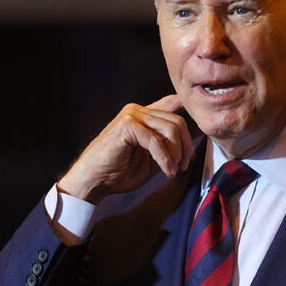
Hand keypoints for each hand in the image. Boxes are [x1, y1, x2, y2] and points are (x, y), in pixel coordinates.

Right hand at [57, 94, 194, 204]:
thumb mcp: (151, 159)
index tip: (192, 143)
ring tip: (172, 170)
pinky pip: (155, 140)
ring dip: (176, 154)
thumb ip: (167, 147)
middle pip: (178, 120)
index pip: (173, 104)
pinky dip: (164, 158)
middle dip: (186, 147)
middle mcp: (137, 110)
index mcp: (143, 115)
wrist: (93, 181)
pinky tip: (165, 170)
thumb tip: (189, 146)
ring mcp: (131, 115)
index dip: (189, 118)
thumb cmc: (118, 172)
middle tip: (182, 166)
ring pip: (170, 128)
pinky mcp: (126, 126)